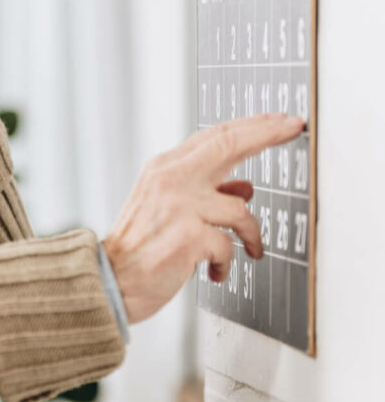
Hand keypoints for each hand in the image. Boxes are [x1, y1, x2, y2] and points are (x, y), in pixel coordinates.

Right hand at [102, 113, 305, 323]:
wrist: (109, 280)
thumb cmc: (137, 247)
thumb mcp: (166, 208)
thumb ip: (203, 192)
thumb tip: (243, 188)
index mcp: (163, 169)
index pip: (213, 137)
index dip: (251, 126)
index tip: (279, 120)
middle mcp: (170, 180)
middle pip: (228, 144)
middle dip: (266, 133)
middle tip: (292, 127)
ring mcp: (180, 207)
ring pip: (239, 208)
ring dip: (251, 233)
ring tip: (250, 249)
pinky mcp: (189, 237)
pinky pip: (228, 246)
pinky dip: (226, 261)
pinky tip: (216, 270)